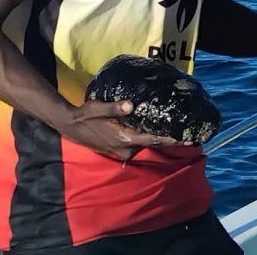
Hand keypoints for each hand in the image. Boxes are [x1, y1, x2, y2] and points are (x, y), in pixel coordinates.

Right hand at [59, 99, 183, 161]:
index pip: (152, 140)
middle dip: (167, 138)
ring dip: (156, 137)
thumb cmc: (84, 116)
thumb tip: (131, 105)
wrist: (70, 126)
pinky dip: (146, 139)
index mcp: (123, 139)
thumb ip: (114, 108)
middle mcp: (124, 148)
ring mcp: (121, 151)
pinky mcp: (118, 150)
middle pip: (151, 143)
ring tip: (173, 127)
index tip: (186, 138)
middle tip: (185, 129)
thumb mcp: (97, 108)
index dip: (170, 139)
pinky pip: (136, 145)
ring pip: (144, 144)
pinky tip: (153, 129)